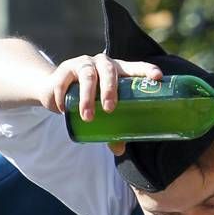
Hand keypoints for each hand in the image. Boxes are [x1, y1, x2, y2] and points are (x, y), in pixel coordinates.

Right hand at [44, 54, 162, 120]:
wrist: (56, 89)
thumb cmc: (88, 99)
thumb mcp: (101, 113)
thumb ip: (111, 129)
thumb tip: (119, 150)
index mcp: (117, 72)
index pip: (134, 68)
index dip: (146, 70)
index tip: (157, 77)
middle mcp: (102, 64)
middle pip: (109, 72)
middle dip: (110, 89)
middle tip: (110, 109)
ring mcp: (83, 64)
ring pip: (88, 77)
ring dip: (87, 97)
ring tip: (88, 117)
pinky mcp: (64, 70)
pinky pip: (65, 82)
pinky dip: (64, 97)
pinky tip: (64, 110)